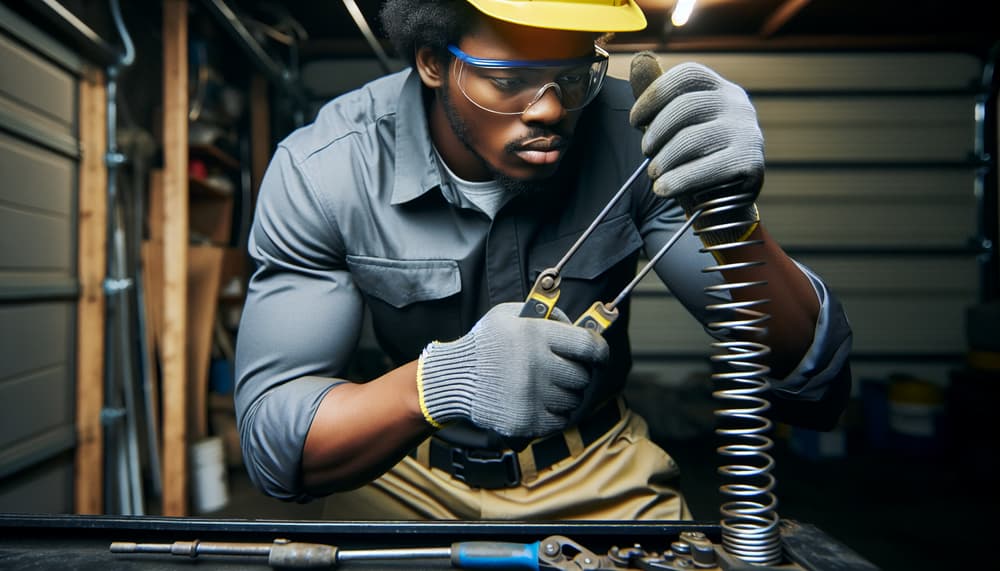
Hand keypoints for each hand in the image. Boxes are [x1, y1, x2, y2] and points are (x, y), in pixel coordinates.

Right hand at [417, 302, 608, 437]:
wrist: (453, 377)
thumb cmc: (485, 343)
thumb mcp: (509, 314)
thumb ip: (545, 315)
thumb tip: (579, 324)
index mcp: (535, 335)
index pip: (588, 345)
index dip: (600, 351)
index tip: (599, 355)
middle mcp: (536, 365)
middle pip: (582, 376)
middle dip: (576, 373)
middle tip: (564, 371)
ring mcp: (531, 395)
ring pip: (573, 400)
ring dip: (566, 394)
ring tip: (548, 387)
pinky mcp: (526, 420)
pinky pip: (560, 420)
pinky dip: (556, 413)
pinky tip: (541, 403)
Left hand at [629, 55, 762, 244]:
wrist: (723, 202)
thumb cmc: (693, 158)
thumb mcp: (674, 126)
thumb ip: (658, 96)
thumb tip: (639, 59)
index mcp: (720, 89)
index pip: (686, 76)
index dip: (654, 95)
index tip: (635, 121)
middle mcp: (738, 104)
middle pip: (686, 106)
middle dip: (656, 132)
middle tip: (646, 153)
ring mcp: (747, 132)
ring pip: (691, 139)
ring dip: (663, 160)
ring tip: (654, 174)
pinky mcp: (750, 162)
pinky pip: (704, 169)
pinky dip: (677, 181)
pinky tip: (663, 189)